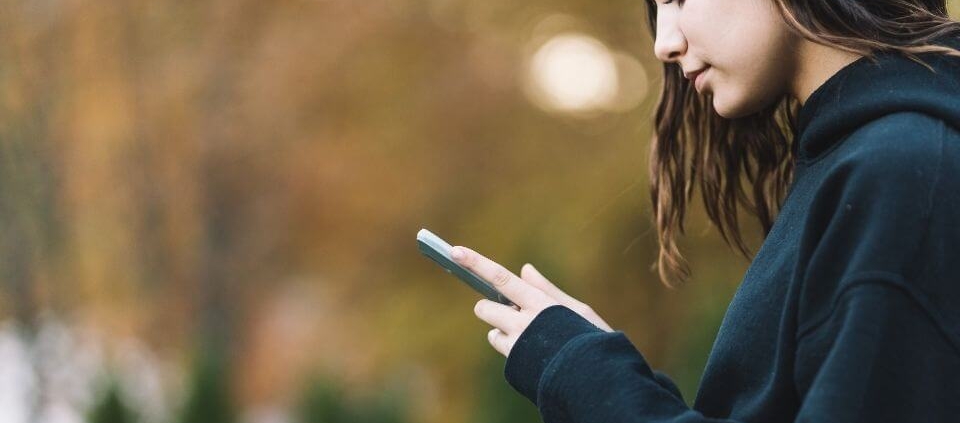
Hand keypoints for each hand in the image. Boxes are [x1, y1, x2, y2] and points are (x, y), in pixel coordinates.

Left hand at [450, 245, 613, 356]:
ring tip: (531, 338)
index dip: (477, 264)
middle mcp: (523, 324)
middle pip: (485, 308)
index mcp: (540, 304)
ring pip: (493, 332)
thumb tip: (525, 269)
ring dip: (503, 331)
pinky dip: (512, 348)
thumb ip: (546, 289)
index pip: (502, 278)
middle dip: (490, 309)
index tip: (456, 251)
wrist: (595, 382)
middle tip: (511, 314)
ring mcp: (516, 346)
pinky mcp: (514, 365)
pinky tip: (533, 353)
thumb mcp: (577, 310)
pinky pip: (503, 350)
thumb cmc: (591, 341)